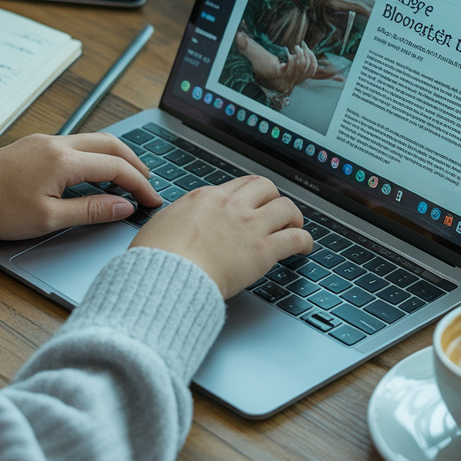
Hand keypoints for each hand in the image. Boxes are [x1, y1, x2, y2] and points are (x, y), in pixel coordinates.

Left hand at [0, 133, 161, 242]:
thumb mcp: (48, 219)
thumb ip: (91, 211)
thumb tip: (124, 207)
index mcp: (63, 161)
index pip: (116, 168)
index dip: (140, 185)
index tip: (153, 201)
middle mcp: (57, 143)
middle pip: (111, 145)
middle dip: (135, 164)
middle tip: (148, 186)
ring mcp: (44, 141)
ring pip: (93, 141)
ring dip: (115, 158)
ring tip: (127, 180)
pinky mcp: (33, 145)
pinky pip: (75, 144)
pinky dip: (95, 157)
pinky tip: (94, 175)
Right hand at [130, 176, 312, 298]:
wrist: (166, 276)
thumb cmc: (156, 257)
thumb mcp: (161, 225)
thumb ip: (178, 219)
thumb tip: (177, 223)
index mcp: (205, 198)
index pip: (238, 185)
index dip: (250, 194)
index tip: (252, 204)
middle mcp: (231, 206)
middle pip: (265, 187)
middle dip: (272, 198)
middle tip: (274, 213)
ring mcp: (249, 226)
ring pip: (286, 207)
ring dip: (293, 217)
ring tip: (293, 227)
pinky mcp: (262, 251)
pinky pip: (295, 238)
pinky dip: (304, 241)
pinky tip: (304, 248)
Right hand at [237, 33, 317, 95]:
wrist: (260, 67)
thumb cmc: (256, 60)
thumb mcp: (253, 52)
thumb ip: (247, 46)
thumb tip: (239, 37)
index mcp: (277, 79)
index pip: (295, 66)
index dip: (296, 55)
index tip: (290, 48)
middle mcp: (286, 85)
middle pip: (303, 67)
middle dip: (302, 53)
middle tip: (297, 45)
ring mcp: (293, 83)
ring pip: (308, 69)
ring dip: (307, 55)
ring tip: (301, 47)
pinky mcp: (298, 80)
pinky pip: (311, 71)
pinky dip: (311, 60)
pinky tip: (306, 52)